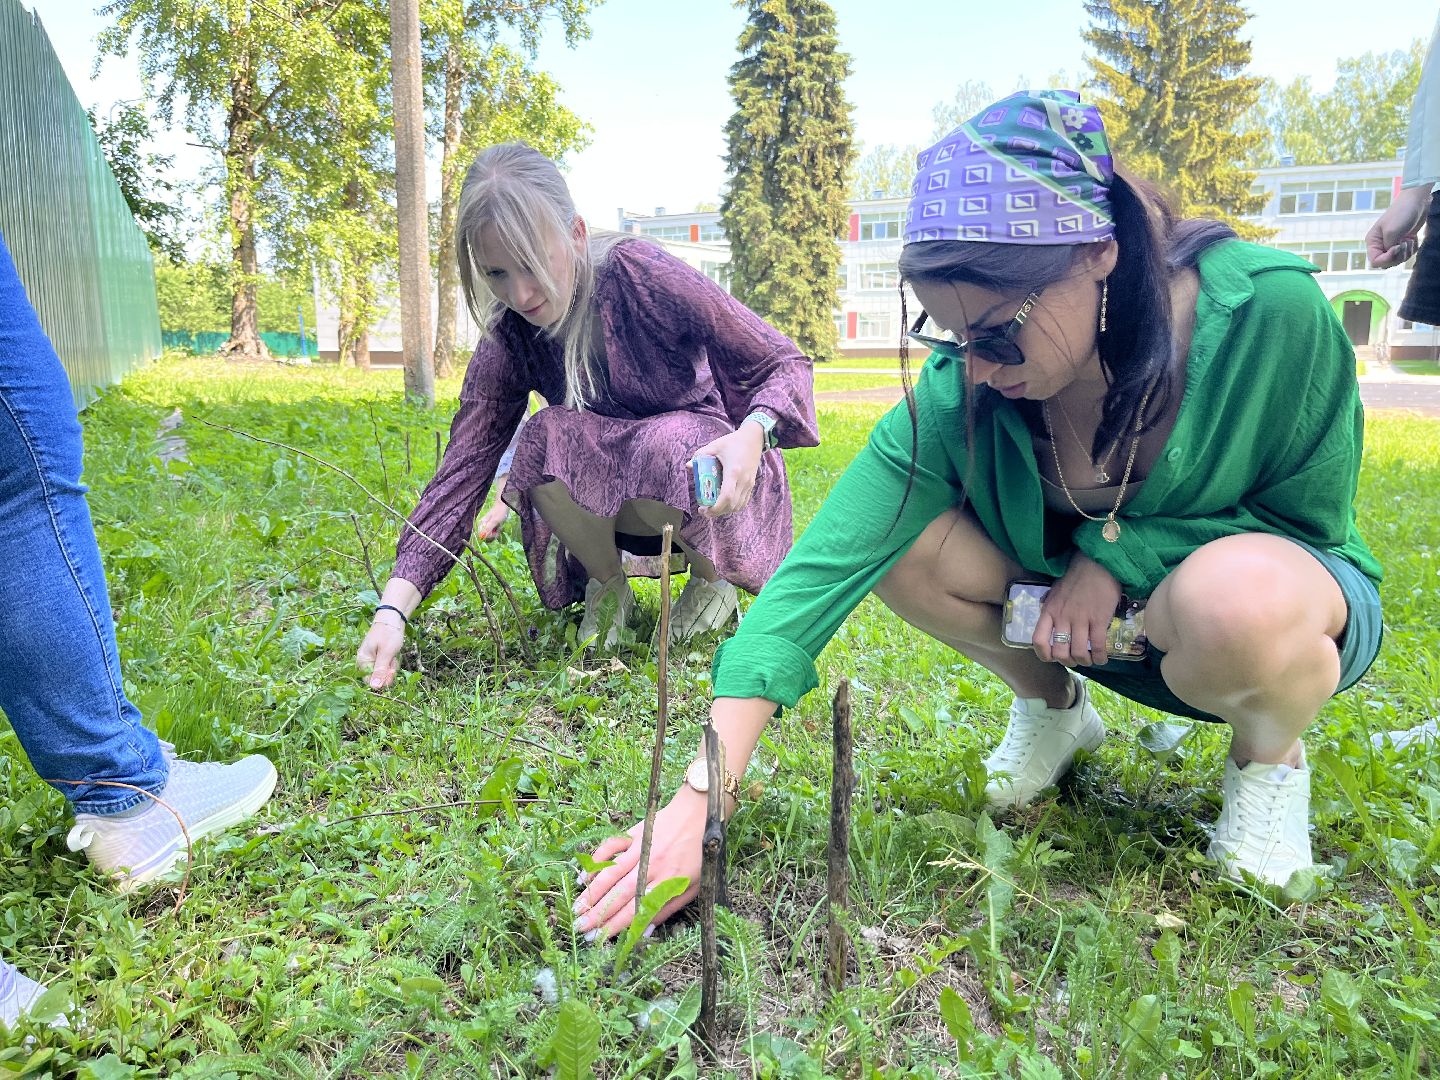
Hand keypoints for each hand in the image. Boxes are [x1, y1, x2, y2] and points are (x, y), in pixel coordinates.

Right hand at [357, 614, 404, 689]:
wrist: (393, 618)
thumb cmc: (388, 633)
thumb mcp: (386, 653)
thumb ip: (380, 670)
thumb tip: (374, 687)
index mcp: (362, 660)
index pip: (369, 681)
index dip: (381, 680)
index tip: (390, 670)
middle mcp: (365, 662)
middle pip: (377, 678)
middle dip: (388, 672)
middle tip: (392, 659)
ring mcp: (372, 659)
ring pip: (383, 673)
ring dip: (391, 666)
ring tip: (393, 654)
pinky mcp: (378, 658)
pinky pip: (386, 666)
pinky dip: (392, 662)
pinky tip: (393, 654)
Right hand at [476, 499, 509, 540]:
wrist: (503, 504)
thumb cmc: (499, 512)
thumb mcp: (494, 521)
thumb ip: (488, 528)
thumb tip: (482, 536)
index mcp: (482, 523)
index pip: (482, 535)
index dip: (489, 536)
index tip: (495, 533)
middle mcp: (483, 524)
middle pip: (485, 535)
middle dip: (492, 534)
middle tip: (498, 529)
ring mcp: (487, 524)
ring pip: (490, 533)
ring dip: (495, 532)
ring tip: (499, 527)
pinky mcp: (491, 524)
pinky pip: (492, 530)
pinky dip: (496, 530)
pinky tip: (499, 526)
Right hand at [572, 788, 708, 940]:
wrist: (701, 815)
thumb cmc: (699, 855)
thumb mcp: (692, 887)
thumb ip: (667, 908)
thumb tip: (643, 932)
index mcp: (668, 882)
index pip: (637, 909)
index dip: (616, 925)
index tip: (599, 938)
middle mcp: (651, 866)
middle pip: (620, 894)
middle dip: (598, 913)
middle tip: (579, 928)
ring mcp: (641, 848)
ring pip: (611, 873)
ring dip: (592, 892)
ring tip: (577, 908)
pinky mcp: (634, 833)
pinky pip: (611, 846)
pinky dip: (597, 860)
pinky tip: (585, 876)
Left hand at [691, 423, 764, 517]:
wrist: (754, 439)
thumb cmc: (733, 442)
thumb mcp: (715, 446)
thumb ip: (700, 455)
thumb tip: (688, 466)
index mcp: (733, 471)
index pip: (726, 496)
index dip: (716, 507)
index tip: (704, 509)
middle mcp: (743, 481)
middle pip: (732, 505)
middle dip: (717, 512)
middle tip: (704, 511)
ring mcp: (749, 484)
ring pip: (738, 506)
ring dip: (725, 511)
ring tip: (712, 508)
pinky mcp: (751, 485)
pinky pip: (743, 502)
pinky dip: (733, 507)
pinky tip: (723, 504)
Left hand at [1033, 552, 1120, 667]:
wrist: (1096, 564)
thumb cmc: (1075, 578)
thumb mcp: (1055, 593)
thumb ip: (1053, 611)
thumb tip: (1052, 627)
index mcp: (1049, 611)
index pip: (1038, 640)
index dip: (1043, 655)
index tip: (1051, 658)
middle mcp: (1062, 618)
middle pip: (1060, 652)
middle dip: (1068, 661)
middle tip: (1075, 659)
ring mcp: (1081, 619)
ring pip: (1079, 652)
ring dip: (1084, 661)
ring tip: (1089, 659)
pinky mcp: (1099, 619)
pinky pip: (1097, 646)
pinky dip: (1099, 657)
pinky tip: (1101, 658)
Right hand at [1367, 185, 1430, 268]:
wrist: (1416, 202)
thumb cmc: (1401, 214)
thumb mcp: (1392, 232)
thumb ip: (1388, 249)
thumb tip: (1391, 257)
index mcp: (1373, 242)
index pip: (1375, 262)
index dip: (1387, 259)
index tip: (1397, 247)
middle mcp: (1380, 245)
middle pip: (1387, 263)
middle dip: (1398, 256)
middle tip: (1404, 243)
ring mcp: (1392, 244)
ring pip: (1398, 260)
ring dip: (1406, 252)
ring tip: (1409, 240)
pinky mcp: (1402, 243)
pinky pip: (1407, 255)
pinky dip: (1412, 249)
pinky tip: (1412, 239)